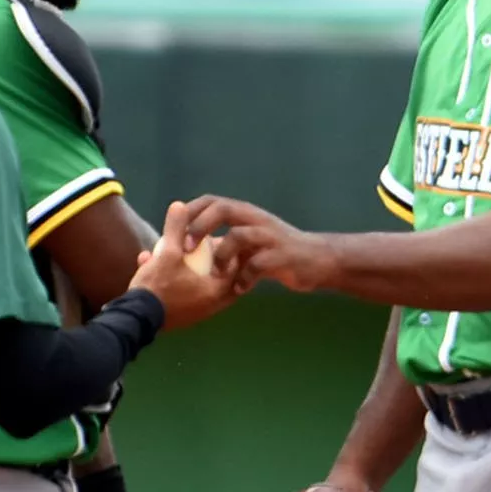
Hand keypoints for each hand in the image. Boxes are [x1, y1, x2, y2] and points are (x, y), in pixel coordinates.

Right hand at [129, 201, 242, 329]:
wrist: (136, 319)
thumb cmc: (159, 286)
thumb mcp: (167, 253)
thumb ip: (176, 230)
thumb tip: (179, 205)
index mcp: (218, 290)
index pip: (235, 265)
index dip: (226, 247)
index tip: (214, 236)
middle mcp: (213, 305)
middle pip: (219, 275)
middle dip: (208, 259)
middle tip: (197, 245)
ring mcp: (198, 313)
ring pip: (200, 285)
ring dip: (189, 268)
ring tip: (175, 253)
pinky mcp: (182, 317)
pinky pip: (184, 294)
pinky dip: (175, 280)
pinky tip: (152, 263)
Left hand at [179, 195, 333, 292]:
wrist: (317, 260)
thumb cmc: (277, 252)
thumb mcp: (250, 241)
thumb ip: (225, 240)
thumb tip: (189, 246)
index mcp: (245, 214)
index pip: (212, 201)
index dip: (190, 211)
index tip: (173, 230)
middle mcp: (256, 219)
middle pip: (222, 209)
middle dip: (199, 226)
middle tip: (184, 248)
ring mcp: (271, 236)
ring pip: (239, 235)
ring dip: (222, 255)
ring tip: (216, 274)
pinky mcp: (283, 256)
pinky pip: (257, 265)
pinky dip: (244, 278)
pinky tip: (239, 290)